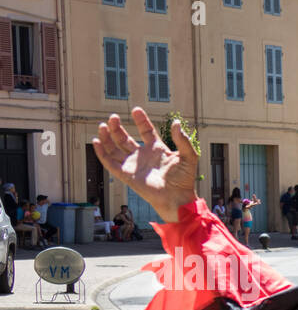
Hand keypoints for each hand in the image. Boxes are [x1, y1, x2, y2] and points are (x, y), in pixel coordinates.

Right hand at [92, 107, 197, 223]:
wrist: (177, 198)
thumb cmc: (184, 180)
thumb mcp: (188, 156)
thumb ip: (183, 140)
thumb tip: (176, 123)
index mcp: (157, 150)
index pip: (146, 131)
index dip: (141, 120)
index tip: (136, 110)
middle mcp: (143, 156)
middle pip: (125, 138)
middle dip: (118, 127)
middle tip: (114, 117)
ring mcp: (134, 165)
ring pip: (115, 148)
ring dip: (108, 137)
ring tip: (103, 125)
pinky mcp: (126, 175)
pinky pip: (110, 162)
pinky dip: (102, 152)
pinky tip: (96, 141)